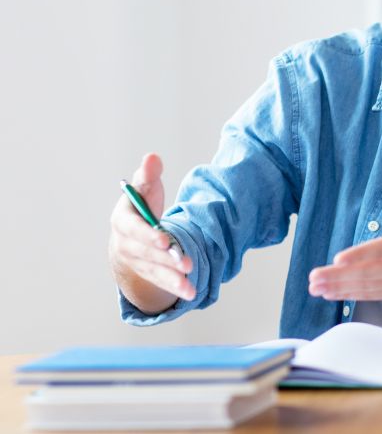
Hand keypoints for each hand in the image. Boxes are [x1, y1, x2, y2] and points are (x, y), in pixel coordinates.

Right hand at [109, 153, 194, 301]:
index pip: (133, 229)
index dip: (148, 235)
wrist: (131, 233)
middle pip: (147, 253)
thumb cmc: (140, 206)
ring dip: (172, 279)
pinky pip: (160, 281)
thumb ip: (149, 175)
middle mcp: (126, 244)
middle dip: (166, 259)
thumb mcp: (145, 188)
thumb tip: (152, 157)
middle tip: (186, 263)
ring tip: (190, 286)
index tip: (164, 239)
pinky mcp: (147, 273)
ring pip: (154, 271)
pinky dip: (175, 287)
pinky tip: (190, 292)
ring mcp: (136, 261)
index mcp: (123, 220)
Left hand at [308, 170, 381, 300]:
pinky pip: (373, 294)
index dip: (361, 255)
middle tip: (314, 277)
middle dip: (339, 276)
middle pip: (369, 273)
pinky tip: (333, 294)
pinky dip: (352, 294)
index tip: (338, 258)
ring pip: (368, 286)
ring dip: (340, 287)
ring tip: (315, 287)